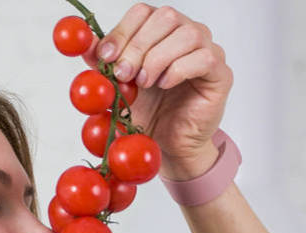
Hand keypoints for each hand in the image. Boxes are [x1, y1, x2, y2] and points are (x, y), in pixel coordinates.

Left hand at [80, 4, 232, 172]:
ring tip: (144, 83)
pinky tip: (165, 85)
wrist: (168, 145)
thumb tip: (84, 45)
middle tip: (123, 75)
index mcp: (160, 32)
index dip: (122, 31)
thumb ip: (103, 65)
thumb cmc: (148, 113)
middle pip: (165, 17)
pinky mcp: (220, 73)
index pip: (143, 12)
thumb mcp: (118, 87)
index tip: (106, 57)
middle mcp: (186, 34)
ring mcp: (207, 50)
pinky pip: (204, 58)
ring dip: (158, 58)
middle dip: (138, 46)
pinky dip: (179, 70)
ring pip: (187, 34)